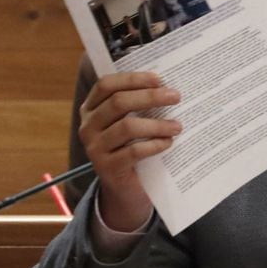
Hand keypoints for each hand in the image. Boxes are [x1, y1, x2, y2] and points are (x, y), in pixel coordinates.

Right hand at [77, 71, 180, 230]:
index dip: (132, 79)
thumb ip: (140, 105)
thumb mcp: (131, 123)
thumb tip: (168, 85)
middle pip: (118, 103)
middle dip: (150, 97)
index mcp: (91, 109)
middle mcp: (88, 126)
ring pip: (127, 127)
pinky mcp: (106, 168)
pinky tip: (168, 143)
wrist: (125, 188)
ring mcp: (94, 148)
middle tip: (176, 96)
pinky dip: (155, 145)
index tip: (159, 79)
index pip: (106, 85)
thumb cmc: (132, 146)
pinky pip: (133, 152)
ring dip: (157, 124)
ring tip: (178, 126)